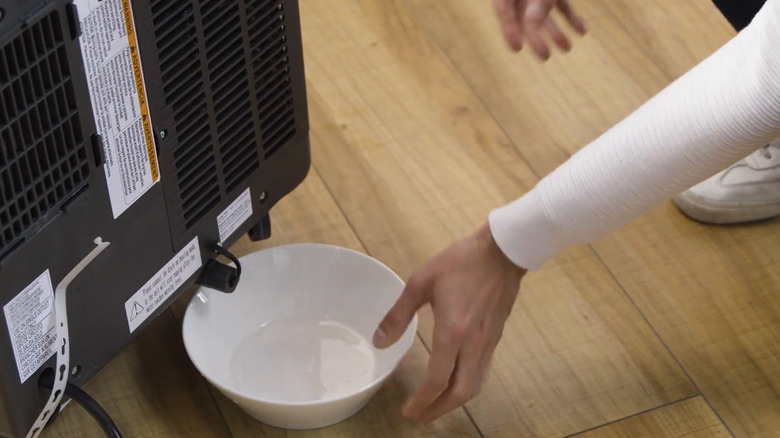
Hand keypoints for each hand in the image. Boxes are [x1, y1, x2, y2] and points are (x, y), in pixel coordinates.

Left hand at [372, 223, 525, 420]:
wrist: (503, 251)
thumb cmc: (460, 262)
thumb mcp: (421, 281)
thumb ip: (398, 314)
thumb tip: (379, 341)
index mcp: (453, 331)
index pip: (438, 379)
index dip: (422, 400)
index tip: (408, 410)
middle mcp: (473, 344)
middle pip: (460, 392)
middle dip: (439, 409)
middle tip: (420, 415)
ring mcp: (488, 343)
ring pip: (475, 385)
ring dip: (454, 401)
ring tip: (435, 405)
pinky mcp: (496, 338)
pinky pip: (482, 371)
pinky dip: (467, 385)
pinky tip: (455, 381)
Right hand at [493, 0, 587, 59]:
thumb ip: (537, 2)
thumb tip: (534, 22)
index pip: (504, 10)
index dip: (509, 29)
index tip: (517, 48)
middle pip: (526, 18)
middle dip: (537, 38)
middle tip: (545, 57)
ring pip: (545, 15)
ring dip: (556, 32)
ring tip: (567, 48)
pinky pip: (563, 6)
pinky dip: (572, 19)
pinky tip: (582, 32)